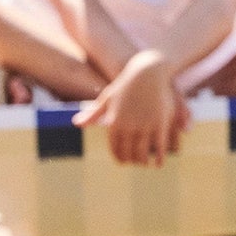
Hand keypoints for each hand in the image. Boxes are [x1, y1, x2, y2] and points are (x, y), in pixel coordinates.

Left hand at [73, 50, 189, 164]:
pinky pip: (159, 147)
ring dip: (143, 162)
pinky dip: (159, 158)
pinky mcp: (159, 123)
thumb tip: (75, 123)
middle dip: (132, 161)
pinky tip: (159, 163)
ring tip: (145, 164)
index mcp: (114, 121)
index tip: (123, 162)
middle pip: (129, 153)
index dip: (119, 158)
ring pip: (143, 153)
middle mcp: (128, 125)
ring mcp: (144, 125)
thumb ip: (93, 114)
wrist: (148, 71)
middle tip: (135, 163)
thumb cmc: (126, 84)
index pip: (115, 148)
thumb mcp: (107, 97)